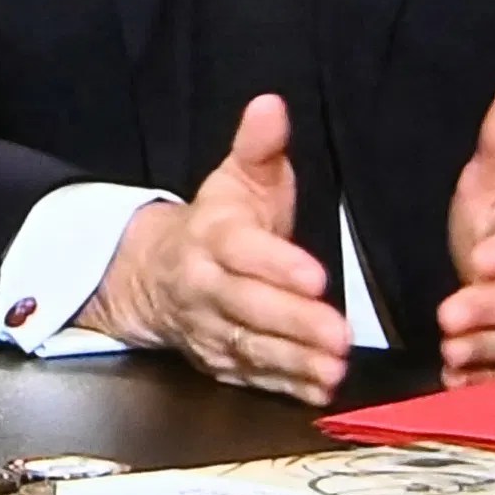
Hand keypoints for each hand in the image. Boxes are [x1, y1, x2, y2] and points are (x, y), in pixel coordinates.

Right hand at [85, 95, 352, 403]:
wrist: (155, 276)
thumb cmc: (214, 223)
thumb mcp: (234, 178)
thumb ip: (258, 147)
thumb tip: (271, 106)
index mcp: (211, 237)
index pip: (242, 252)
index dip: (277, 265)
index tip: (317, 277)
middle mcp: (205, 287)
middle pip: (249, 308)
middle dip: (294, 324)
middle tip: (339, 336)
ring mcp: (210, 330)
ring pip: (251, 349)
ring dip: (294, 362)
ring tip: (335, 368)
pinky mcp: (220, 363)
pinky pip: (252, 378)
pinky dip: (285, 387)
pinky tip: (319, 389)